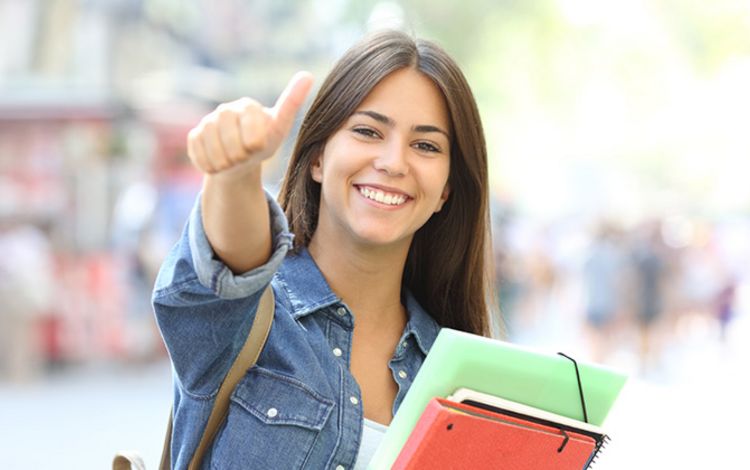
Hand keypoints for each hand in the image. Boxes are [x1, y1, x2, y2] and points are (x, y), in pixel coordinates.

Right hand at [187, 71, 313, 175]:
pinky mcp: (194, 136)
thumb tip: (307, 74)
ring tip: (235, 159)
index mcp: (248, 106)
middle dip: (241, 156)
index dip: (255, 145)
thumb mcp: (280, 127)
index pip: (252, 134)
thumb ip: (291, 103)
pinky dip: (212, 166)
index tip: (258, 146)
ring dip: (227, 163)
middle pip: (231, 143)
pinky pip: (200, 157)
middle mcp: (225, 110)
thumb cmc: (264, 142)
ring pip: (215, 152)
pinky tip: (220, 162)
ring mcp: (207, 122)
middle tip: (246, 155)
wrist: (241, 160)